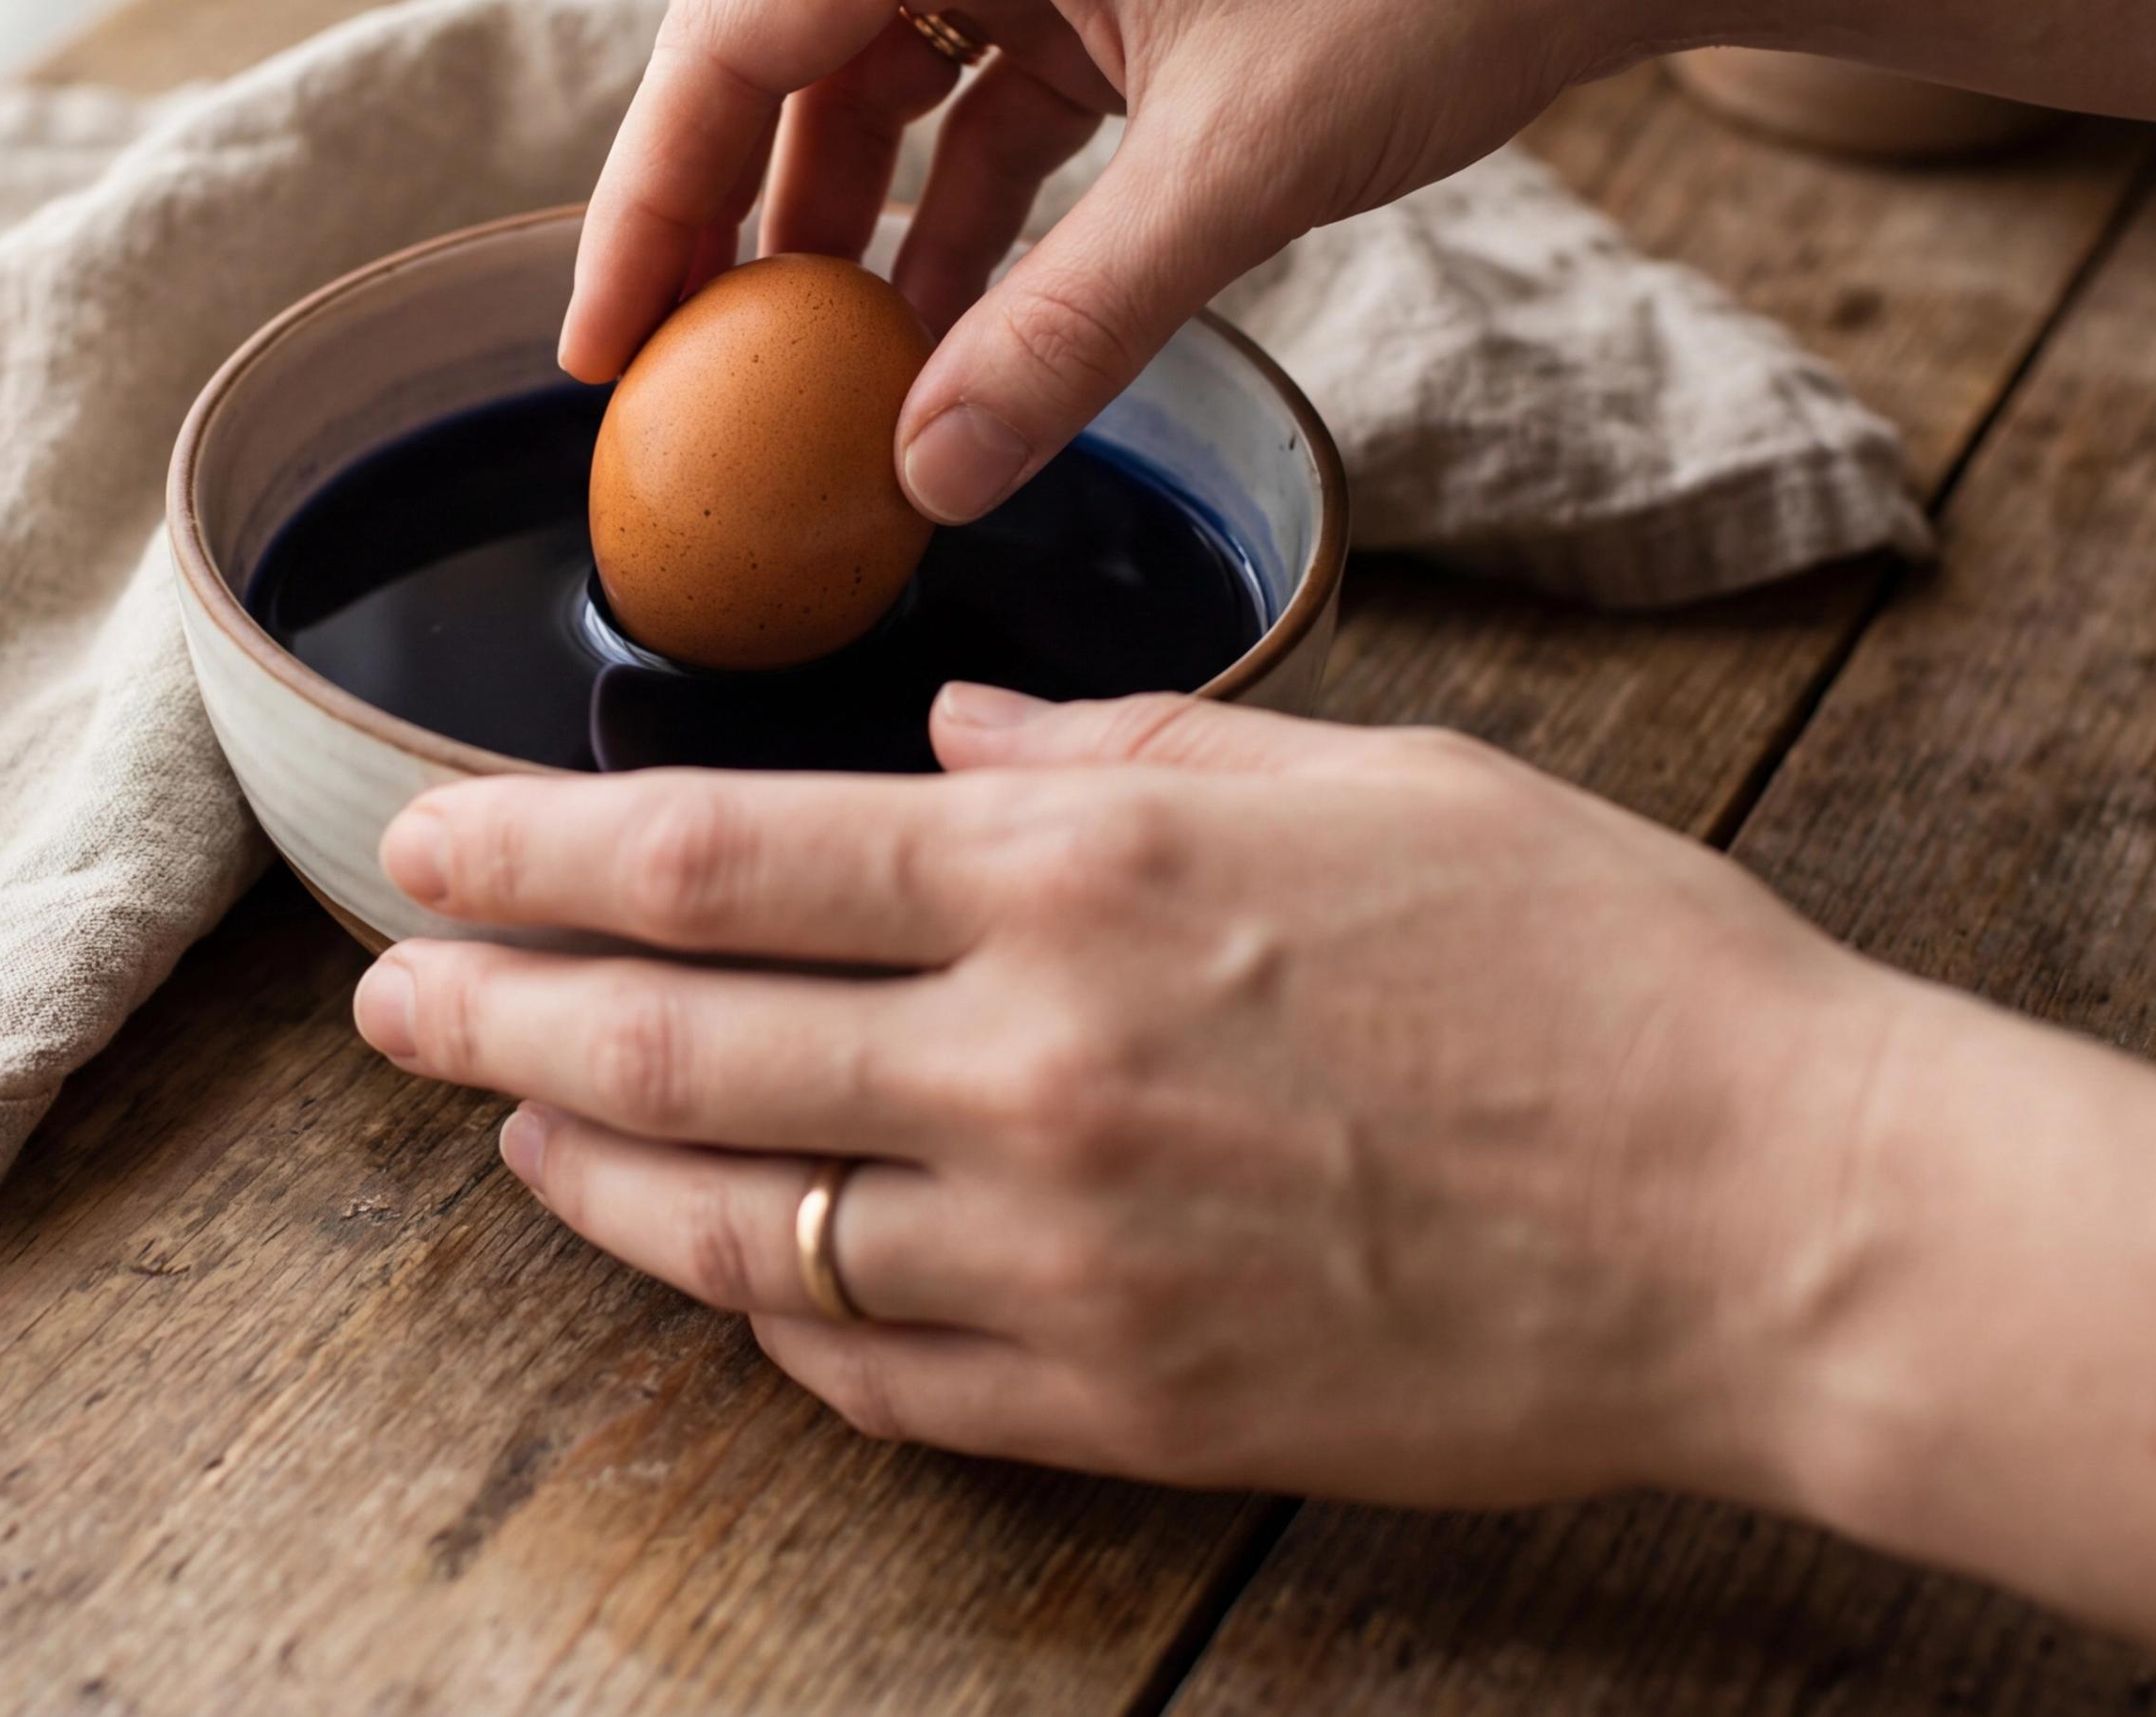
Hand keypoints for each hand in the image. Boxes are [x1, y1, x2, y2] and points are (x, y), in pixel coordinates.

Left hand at [348, 686, 1904, 1504]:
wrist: (1768, 1214)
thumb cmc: (1591, 959)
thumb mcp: (1363, 772)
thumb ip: (1125, 755)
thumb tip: (957, 753)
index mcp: (1082, 877)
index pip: (719, 857)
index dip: (535, 856)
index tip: (423, 848)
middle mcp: (1033, 1065)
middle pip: (679, 1043)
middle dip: (497, 1017)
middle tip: (387, 1000)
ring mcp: (1066, 1254)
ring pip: (745, 1226)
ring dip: (595, 1176)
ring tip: (514, 1135)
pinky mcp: (1123, 1402)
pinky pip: (884, 1369)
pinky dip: (779, 1319)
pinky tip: (731, 1273)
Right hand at [562, 0, 1675, 521]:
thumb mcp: (1238, 174)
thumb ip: (1068, 331)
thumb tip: (922, 476)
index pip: (736, 26)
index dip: (648, 195)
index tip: (605, 342)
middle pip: (781, 42)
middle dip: (722, 214)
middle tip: (668, 374)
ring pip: (877, 69)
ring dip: (842, 218)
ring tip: (800, 374)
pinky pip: (981, 86)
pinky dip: (956, 201)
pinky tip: (940, 325)